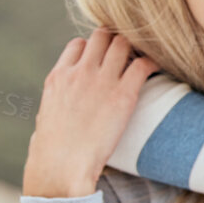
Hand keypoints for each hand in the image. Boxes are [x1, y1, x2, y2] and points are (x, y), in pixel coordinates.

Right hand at [23, 31, 158, 197]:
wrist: (63, 165)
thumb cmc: (52, 150)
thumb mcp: (47, 116)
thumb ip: (57, 101)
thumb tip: (58, 108)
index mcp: (58, 76)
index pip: (78, 45)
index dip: (93, 49)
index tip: (104, 59)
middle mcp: (79, 72)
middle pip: (102, 37)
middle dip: (115, 40)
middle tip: (128, 54)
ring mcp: (101, 81)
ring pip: (122, 44)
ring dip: (134, 48)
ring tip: (143, 58)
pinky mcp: (123, 95)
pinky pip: (143, 64)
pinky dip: (151, 62)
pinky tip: (156, 67)